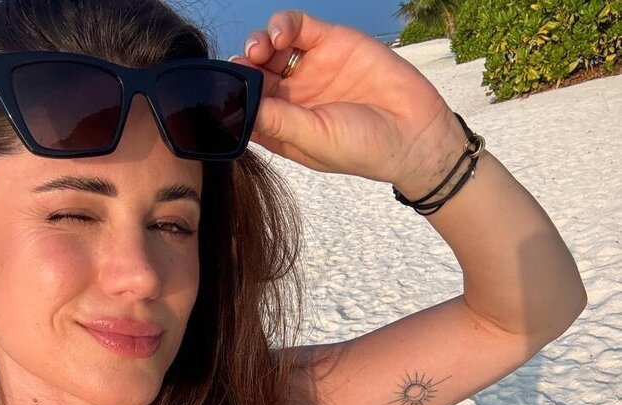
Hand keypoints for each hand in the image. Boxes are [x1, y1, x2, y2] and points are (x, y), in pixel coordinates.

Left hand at [228, 8, 463, 188]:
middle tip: (241, 64)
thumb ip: (278, 123)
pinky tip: (277, 36)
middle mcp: (293, 97)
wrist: (414, 130)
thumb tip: (241, 109)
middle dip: (242, 67)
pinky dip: (282, 25)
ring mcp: (310, 68)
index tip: (222, 93)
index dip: (232, 98)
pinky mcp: (330, 42)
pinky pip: (297, 28)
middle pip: (254, 74)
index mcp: (283, 127)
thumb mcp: (315, 140)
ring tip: (260, 49)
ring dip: (258, 44)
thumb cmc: (363, 148)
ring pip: (271, 48)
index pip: (246, 109)